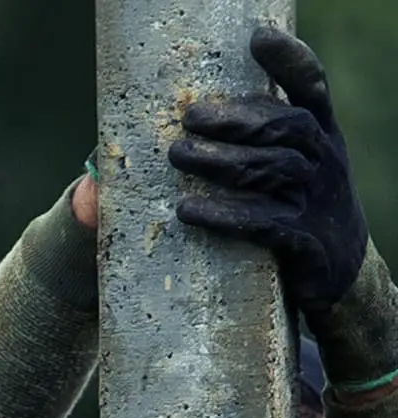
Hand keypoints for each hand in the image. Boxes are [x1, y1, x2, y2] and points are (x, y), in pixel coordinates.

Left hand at [170, 27, 366, 319]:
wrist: (344, 274)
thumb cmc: (307, 210)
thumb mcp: (302, 168)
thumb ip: (270, 139)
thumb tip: (209, 116)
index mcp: (324, 137)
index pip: (313, 89)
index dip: (290, 61)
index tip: (259, 38)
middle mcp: (323, 163)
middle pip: (281, 128)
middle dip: (233, 119)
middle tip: (188, 117)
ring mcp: (314, 203)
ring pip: (268, 172)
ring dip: (218, 162)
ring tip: (177, 154)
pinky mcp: (302, 243)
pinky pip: (261, 224)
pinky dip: (223, 216)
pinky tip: (188, 210)